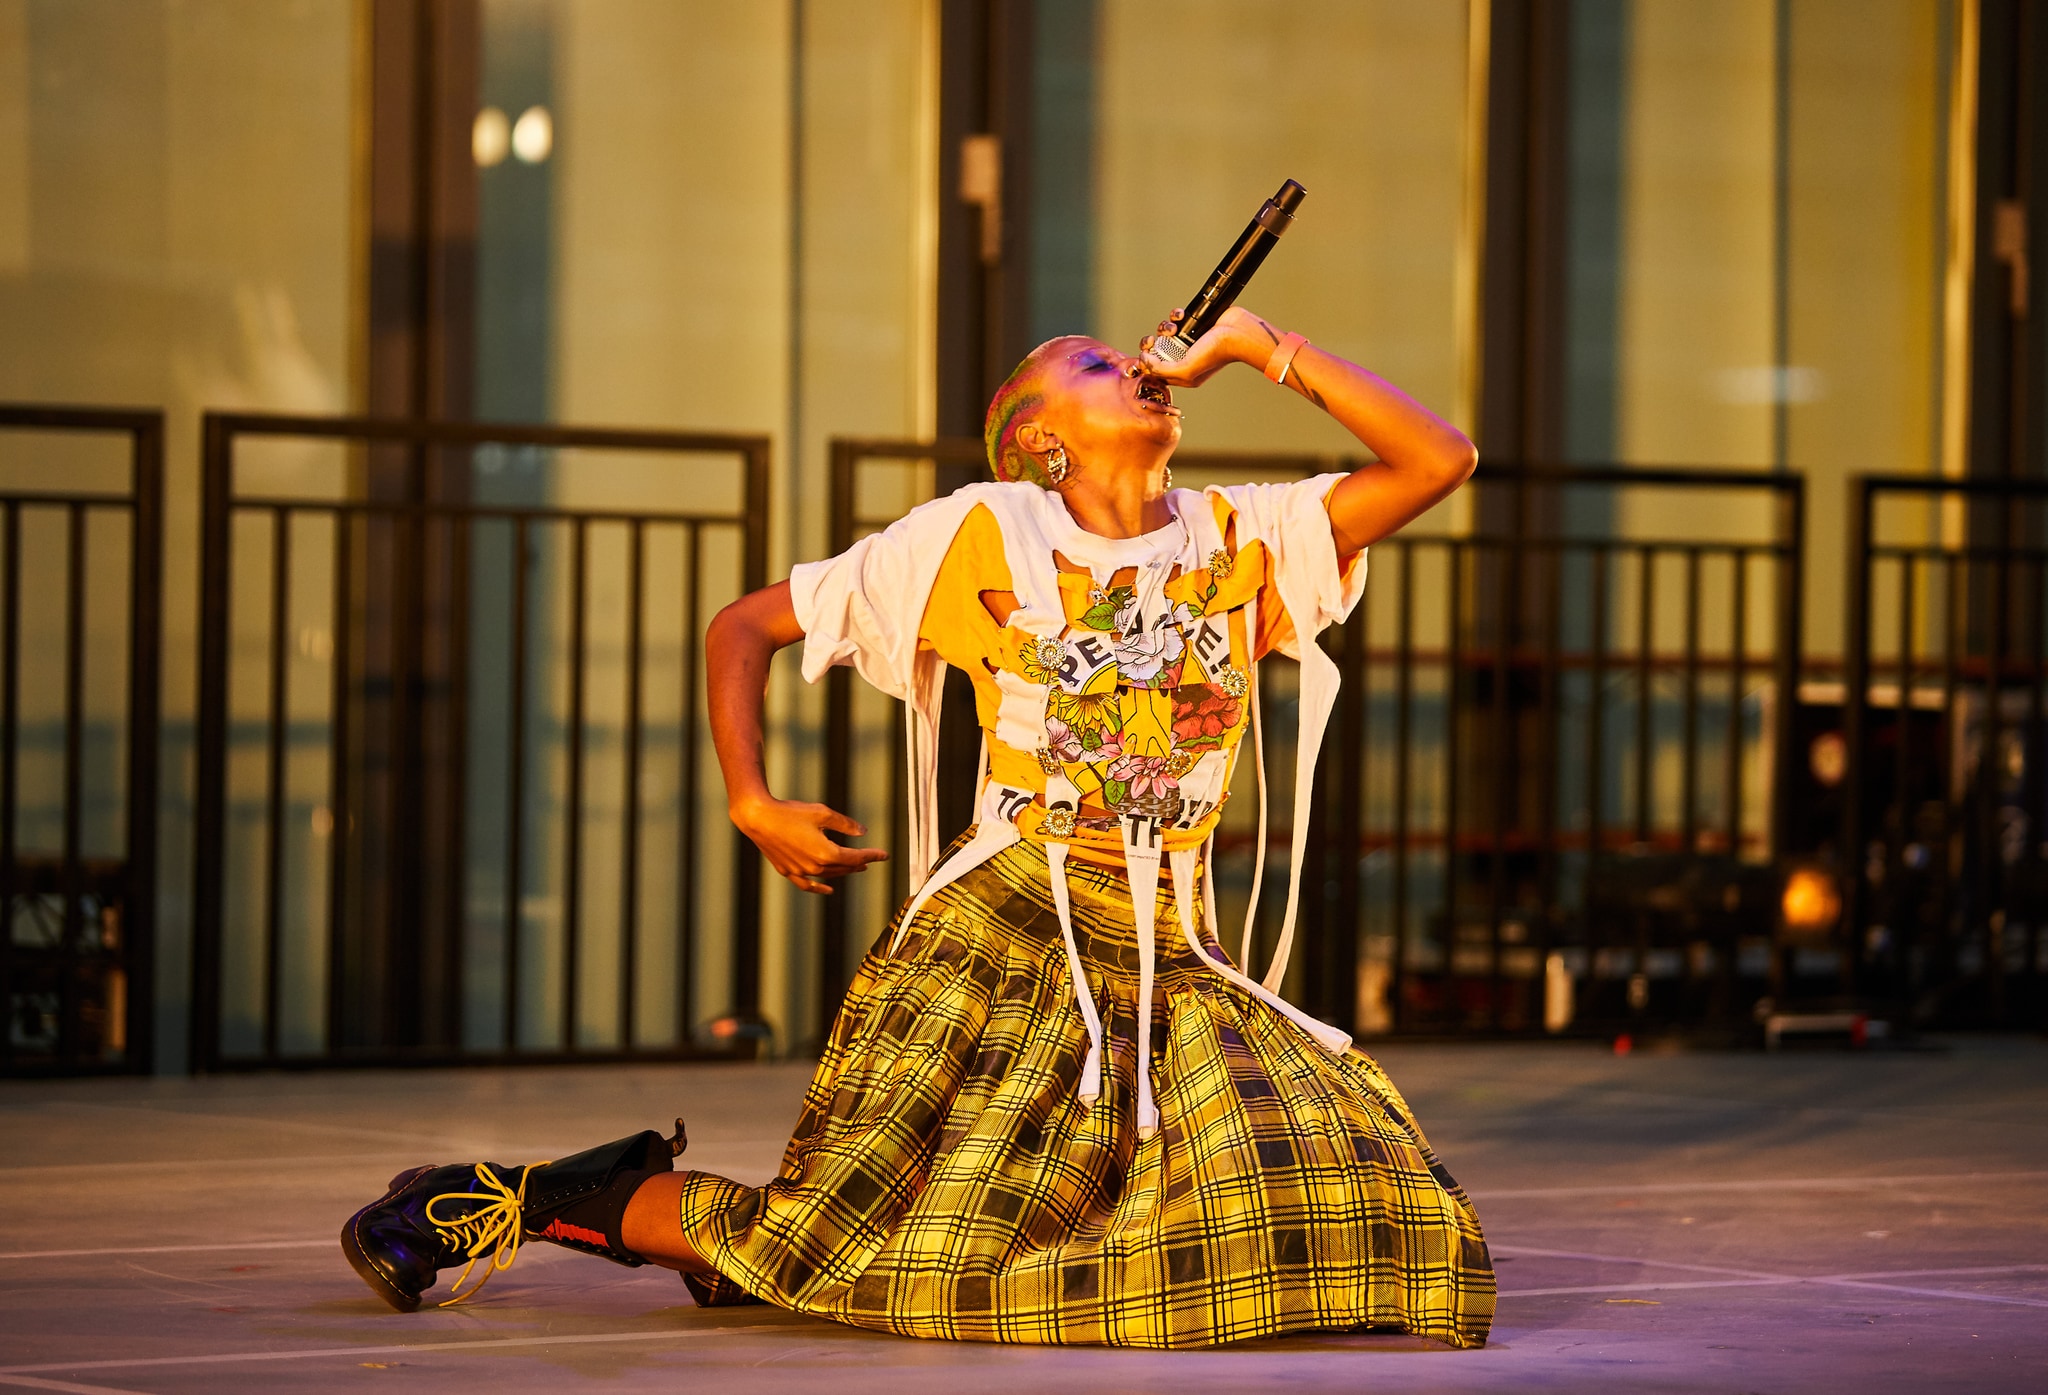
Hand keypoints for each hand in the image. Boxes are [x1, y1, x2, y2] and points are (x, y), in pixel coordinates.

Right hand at [731, 795, 886, 894]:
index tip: (884, 855)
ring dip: (843, 872)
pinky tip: (828, 889)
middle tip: (870, 859)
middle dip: (859, 863)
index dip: (872, 855)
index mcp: (826, 853)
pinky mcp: (788, 871)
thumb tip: (862, 832)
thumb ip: (845, 824)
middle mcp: (815, 867)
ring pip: (828, 876)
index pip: (856, 857)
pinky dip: (819, 888)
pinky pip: (807, 885)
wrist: (758, 818)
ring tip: (854, 867)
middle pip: (844, 868)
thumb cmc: (790, 813)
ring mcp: (800, 871)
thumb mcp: (823, 813)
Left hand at [1137, 306, 1278, 386]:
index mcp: (1182, 375)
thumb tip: (1144, 361)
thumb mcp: (1186, 369)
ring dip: (1164, 327)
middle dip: (1150, 344)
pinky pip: (1175, 318)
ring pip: (1163, 333)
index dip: (1145, 362)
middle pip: (1155, 351)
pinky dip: (1175, 315)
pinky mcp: (1191, 325)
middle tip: (1153, 340)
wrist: (1237, 331)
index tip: (1144, 353)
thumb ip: (1162, 369)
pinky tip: (1181, 315)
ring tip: (1174, 327)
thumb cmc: (1217, 353)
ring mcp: (1187, 341)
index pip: (1154, 371)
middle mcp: (1183, 358)